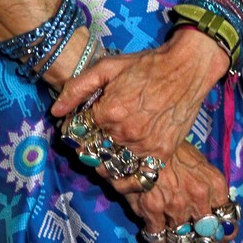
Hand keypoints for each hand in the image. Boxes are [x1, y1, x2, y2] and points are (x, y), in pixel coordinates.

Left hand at [51, 27, 229, 160]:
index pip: (77, 132)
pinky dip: (127, 177)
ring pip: (113, 167)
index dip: (75, 127)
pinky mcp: (161, 154)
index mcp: (108, 112)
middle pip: (92, 152)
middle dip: (89, 145)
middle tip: (96, 136)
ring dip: (106, 162)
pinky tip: (125, 167)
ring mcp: (144, 146)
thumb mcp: (107, 67)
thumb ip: (78, 88)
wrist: (186, 69)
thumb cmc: (146, 65)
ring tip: (110, 149)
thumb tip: (55, 111)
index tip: (81, 123)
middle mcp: (124, 133)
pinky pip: (137, 178)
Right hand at [104, 142, 236, 242]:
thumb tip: (209, 213)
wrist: (144, 137)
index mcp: (216, 187)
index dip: (222, 239)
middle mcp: (201, 200)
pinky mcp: (153, 213)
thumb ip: (207, 190)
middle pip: (207, 239)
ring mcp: (177, 209)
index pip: (229, 223)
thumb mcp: (200, 165)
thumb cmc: (172, 149)